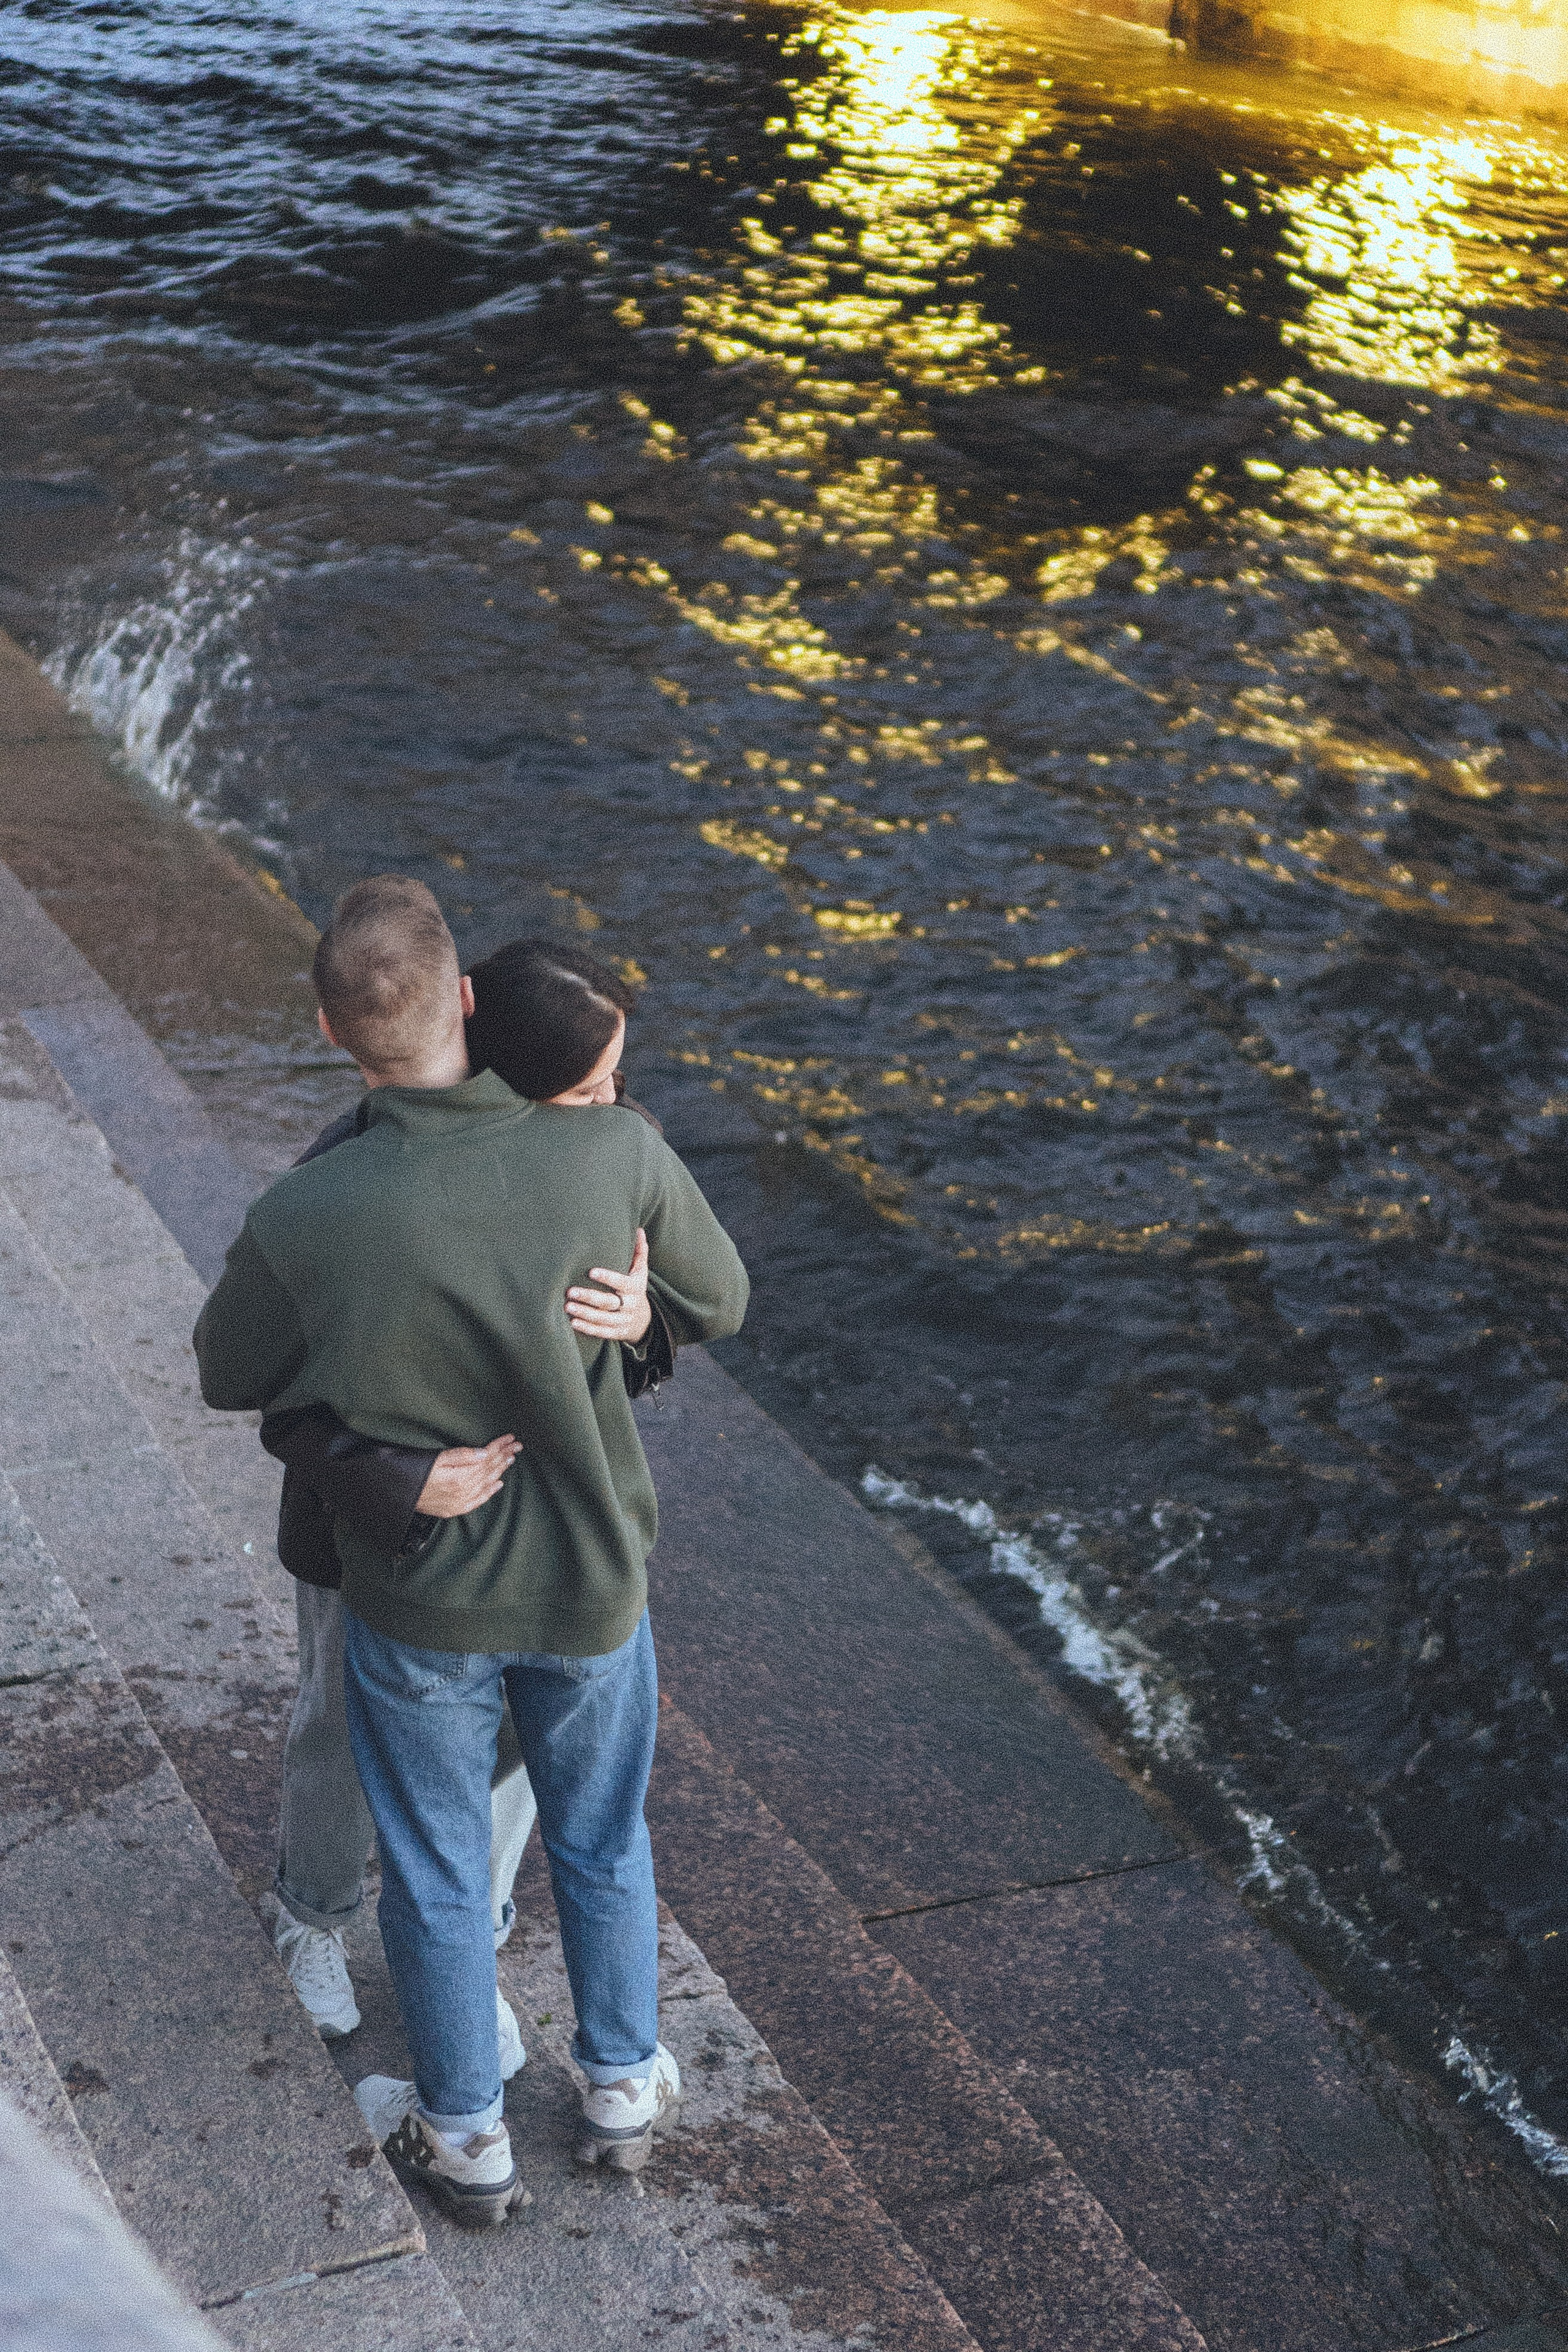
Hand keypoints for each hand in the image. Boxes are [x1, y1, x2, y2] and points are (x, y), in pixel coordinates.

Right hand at [416, 1434, 519, 1517]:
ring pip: (486, 1483)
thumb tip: (483, 1452)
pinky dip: (490, 1492)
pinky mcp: (455, 1509)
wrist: (397, 1497)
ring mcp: (460, 1501)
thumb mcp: (434, 1459)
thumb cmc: (412, 1473)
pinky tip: (498, 1484)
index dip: (499, 1446)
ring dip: (500, 1470)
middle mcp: (463, 1490)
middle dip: (504, 1455)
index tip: (510, 1438)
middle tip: (517, 1445)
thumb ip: (460, 1456)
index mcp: (459, 1476)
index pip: (486, 1458)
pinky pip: (478, 1500)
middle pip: (489, 1469)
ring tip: (511, 1458)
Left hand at [566, 1229, 651, 1343]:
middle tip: (570, 1291)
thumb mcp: (640, 1272)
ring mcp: (623, 1321)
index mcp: (635, 1288)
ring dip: (585, 1313)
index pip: (621, 1283)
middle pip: (609, 1302)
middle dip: (589, 1297)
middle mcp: (629, 1306)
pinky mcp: (616, 1333)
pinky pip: (601, 1332)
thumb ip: (638, 1252)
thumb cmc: (635, 1289)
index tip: (591, 1272)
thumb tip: (638, 1230)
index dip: (607, 1278)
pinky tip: (572, 1322)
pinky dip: (587, 1328)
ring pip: (603, 1319)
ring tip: (568, 1306)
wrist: (643, 1320)